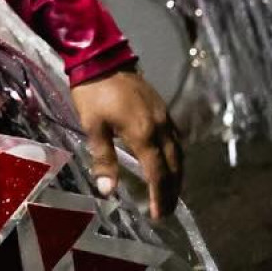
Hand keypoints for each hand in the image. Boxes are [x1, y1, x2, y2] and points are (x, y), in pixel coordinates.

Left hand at [72, 69, 182, 219]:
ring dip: (177, 175)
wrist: (102, 56)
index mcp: (144, 133)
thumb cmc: (93, 92)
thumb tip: (108, 190)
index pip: (158, 173)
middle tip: (166, 211)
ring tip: (170, 193)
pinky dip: (175, 157)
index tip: (158, 216)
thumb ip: (104, 158)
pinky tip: (169, 162)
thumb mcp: (92, 126)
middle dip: (172, 191)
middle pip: (174, 167)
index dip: (160, 196)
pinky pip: (176, 138)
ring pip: (179, 153)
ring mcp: (165, 116)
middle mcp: (161, 127)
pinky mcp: (163, 108)